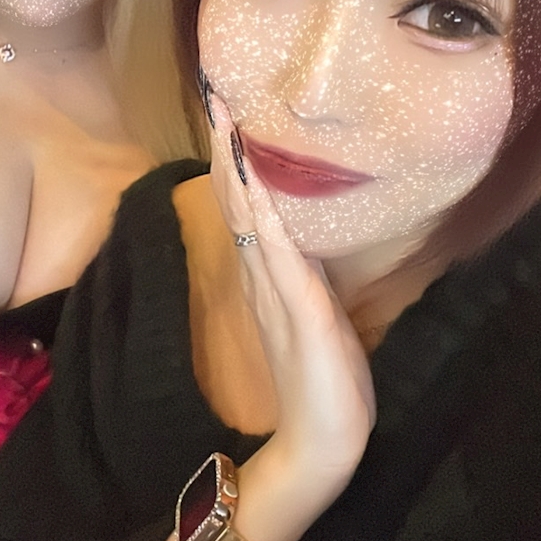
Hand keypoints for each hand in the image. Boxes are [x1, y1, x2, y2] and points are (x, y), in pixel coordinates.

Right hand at [207, 92, 375, 531]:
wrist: (319, 443)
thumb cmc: (323, 386)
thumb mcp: (314, 317)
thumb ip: (301, 281)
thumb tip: (300, 244)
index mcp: (269, 278)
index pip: (248, 207)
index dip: (236, 161)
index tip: (227, 114)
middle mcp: (266, 278)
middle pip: (240, 202)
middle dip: (229, 150)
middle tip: (216, 96)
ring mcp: (280, 293)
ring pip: (253, 220)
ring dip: (241, 171)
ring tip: (228, 124)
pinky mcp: (302, 312)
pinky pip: (282, 258)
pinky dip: (269, 221)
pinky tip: (260, 190)